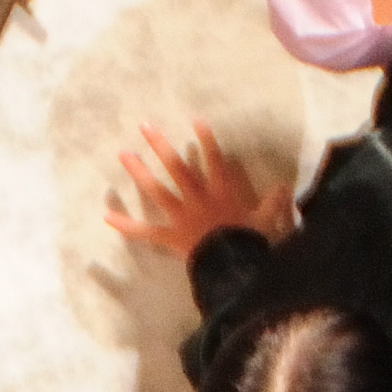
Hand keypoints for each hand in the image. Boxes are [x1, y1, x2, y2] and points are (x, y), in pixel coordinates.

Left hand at [104, 123, 289, 255]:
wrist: (233, 270)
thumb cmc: (249, 244)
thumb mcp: (265, 221)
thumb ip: (273, 202)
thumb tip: (286, 186)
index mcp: (221, 194)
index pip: (214, 162)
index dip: (206, 141)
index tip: (196, 122)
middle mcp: (197, 199)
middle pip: (176, 168)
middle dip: (160, 146)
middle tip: (145, 127)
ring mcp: (181, 216)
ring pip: (157, 190)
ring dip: (139, 171)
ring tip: (124, 154)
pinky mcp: (169, 236)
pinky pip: (144, 231)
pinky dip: (125, 225)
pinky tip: (106, 215)